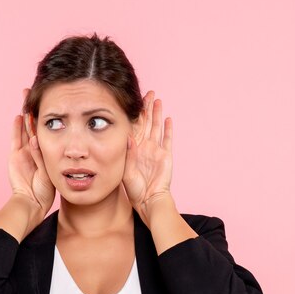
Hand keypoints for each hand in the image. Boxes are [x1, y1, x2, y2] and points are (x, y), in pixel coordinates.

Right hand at [7, 89, 54, 219]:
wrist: (32, 202)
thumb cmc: (46, 191)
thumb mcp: (57, 170)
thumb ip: (61, 158)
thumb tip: (73, 147)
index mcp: (43, 153)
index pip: (46, 130)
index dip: (49, 117)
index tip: (52, 102)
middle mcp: (32, 150)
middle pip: (34, 124)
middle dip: (34, 109)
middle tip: (35, 92)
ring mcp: (22, 152)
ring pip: (25, 128)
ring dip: (26, 113)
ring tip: (27, 97)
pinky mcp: (14, 156)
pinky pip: (16, 139)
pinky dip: (18, 128)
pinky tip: (20, 116)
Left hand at [122, 91, 173, 225]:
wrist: (149, 200)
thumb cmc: (135, 189)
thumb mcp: (126, 171)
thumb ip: (128, 154)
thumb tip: (128, 136)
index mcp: (133, 149)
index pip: (134, 126)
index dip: (134, 114)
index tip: (133, 100)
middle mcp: (145, 147)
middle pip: (146, 122)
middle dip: (147, 108)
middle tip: (148, 93)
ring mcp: (156, 150)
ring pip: (157, 127)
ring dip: (157, 114)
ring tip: (157, 100)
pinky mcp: (166, 156)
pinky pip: (168, 139)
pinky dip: (168, 129)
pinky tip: (168, 118)